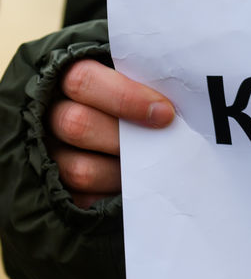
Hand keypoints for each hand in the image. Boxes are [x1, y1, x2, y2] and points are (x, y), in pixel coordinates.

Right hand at [46, 59, 173, 207]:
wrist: (122, 125)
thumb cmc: (138, 97)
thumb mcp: (138, 82)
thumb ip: (147, 84)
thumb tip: (171, 106)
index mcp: (70, 79)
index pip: (84, 81)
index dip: (125, 98)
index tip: (165, 113)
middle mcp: (50, 115)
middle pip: (76, 125)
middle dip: (125, 138)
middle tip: (160, 143)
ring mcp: (50, 153)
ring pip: (78, 169)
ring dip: (121, 172)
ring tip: (149, 167)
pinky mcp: (57, 186)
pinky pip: (81, 199)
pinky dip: (111, 195)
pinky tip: (133, 185)